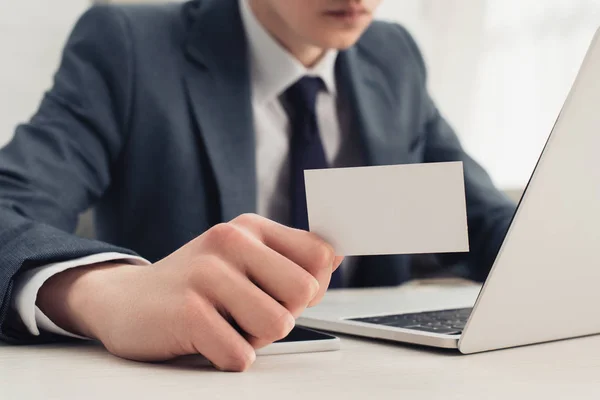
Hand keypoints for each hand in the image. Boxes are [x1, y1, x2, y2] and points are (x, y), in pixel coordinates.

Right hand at [37, 214, 342, 371]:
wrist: (123, 299)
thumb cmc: (194, 283)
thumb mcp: (241, 258)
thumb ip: (288, 259)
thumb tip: (334, 259)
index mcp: (250, 228)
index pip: (320, 254)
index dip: (312, 286)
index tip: (286, 293)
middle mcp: (231, 241)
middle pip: (305, 292)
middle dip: (284, 314)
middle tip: (249, 313)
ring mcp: (207, 274)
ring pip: (278, 325)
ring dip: (255, 339)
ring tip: (226, 325)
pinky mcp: (188, 311)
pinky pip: (240, 354)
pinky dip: (228, 357)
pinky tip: (205, 339)